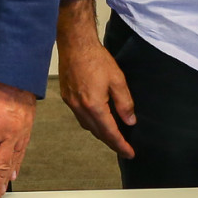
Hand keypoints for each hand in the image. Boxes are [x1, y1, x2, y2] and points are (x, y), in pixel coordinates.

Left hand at [0, 78, 35, 197]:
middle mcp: (8, 134)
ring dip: (6, 179)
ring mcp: (21, 131)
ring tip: (2, 193)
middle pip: (0, 167)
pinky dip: (17, 163)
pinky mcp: (28, 126)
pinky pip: (22, 150)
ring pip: (13, 161)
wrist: (13, 67)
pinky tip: (13, 172)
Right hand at [56, 0, 135, 158]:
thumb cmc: (96, 59)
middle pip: (97, 132)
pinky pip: (79, 116)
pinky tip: (98, 118)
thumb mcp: (117, 80)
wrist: (75, 44)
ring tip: (113, 135)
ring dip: (100, 133)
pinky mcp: (67, 96)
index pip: (109, 132)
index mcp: (93, 105)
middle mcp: (79, 107)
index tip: (130, 153)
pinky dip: (91, 122)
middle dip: (111, 142)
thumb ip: (124, 103)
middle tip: (124, 148)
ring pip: (87, 126)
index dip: (121, 145)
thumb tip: (129, 121)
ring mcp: (71, 102)